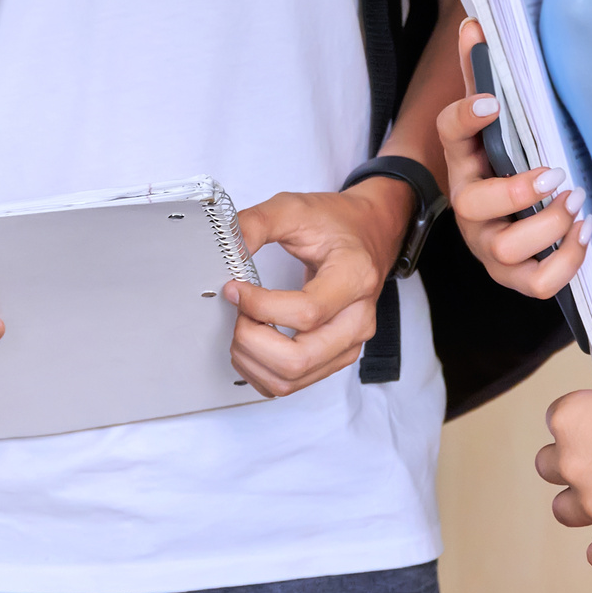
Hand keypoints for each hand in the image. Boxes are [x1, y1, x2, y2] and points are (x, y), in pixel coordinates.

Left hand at [220, 180, 412, 396]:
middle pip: (299, 359)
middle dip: (252, 341)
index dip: (260, 307)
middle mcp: (358, 319)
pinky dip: (261, 372)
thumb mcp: (295, 208)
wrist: (367, 234)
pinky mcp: (336, 357)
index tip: (235, 289)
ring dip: (253, 360)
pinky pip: (293, 385)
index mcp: (354, 277)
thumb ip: (256, 224)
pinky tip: (252, 345)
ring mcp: (349, 344)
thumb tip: (224, 246)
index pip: (306, 312)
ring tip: (242, 327)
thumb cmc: (336, 224)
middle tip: (238, 313)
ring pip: (293, 380)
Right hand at [438, 18, 589, 299]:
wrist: (509, 214)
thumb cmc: (505, 159)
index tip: (493, 103)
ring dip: (547, 227)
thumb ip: (483, 72)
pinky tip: (582, 233)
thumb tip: (475, 23)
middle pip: (473, 205)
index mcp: (463, 159)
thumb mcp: (495, 118)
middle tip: (555, 174)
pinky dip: (564, 263)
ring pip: (504, 249)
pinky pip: (535, 283)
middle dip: (517, 192)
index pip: (449, 132)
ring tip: (577, 203)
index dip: (466, 117)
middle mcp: (468, 204)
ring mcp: (487, 244)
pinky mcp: (513, 275)